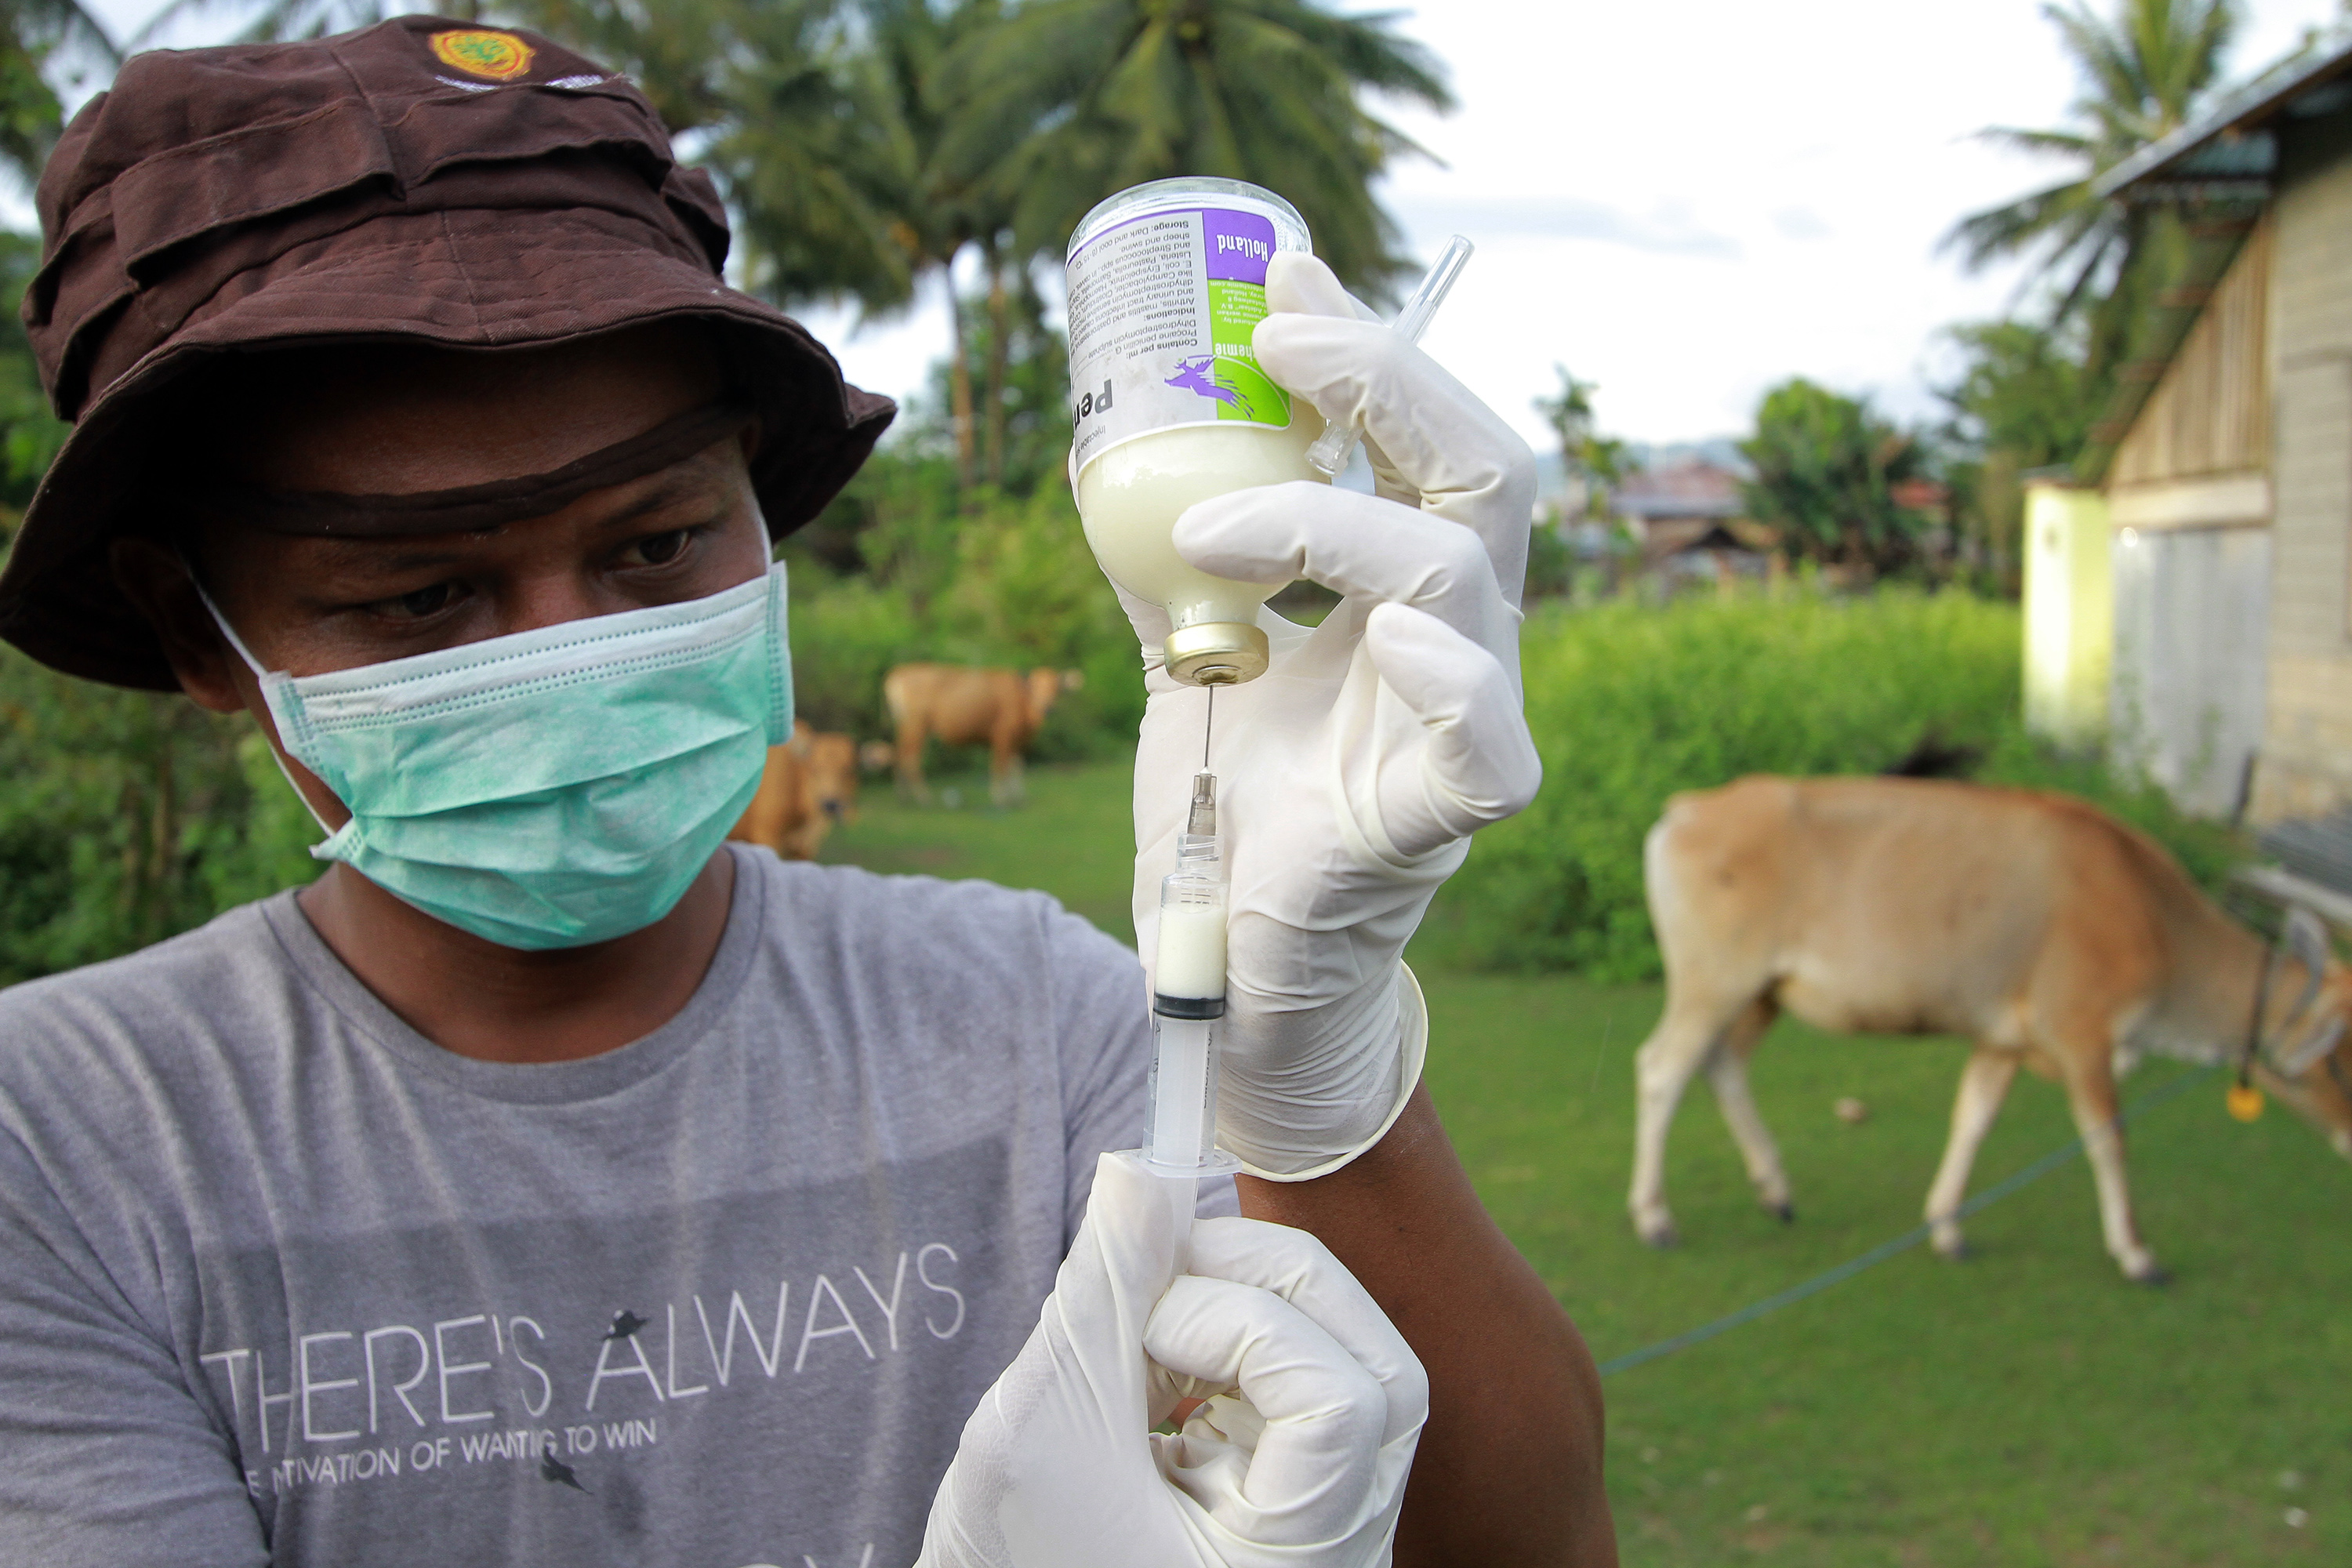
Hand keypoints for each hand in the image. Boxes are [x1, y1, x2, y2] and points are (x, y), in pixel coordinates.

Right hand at [918, 1153, 1425, 1567]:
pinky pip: (1307, 1384)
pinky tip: (1154, 1358)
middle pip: (1378, 1372)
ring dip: (1255, 1306)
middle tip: (1164, 1263)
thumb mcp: (1044, 1423)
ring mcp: (1329, 1528)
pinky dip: (1236, 1342)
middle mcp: (1340, 1551)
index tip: (1145, 1329)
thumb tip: (1143, 1164)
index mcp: (1297, 1563)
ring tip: (1151, 1319)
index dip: (1248, 1326)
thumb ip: (1106, 1291)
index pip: (1344, 1402)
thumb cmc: (1011, 1557)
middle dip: (1274, 1282)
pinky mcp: (1296, 1499)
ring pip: (1352, 1367)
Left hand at [1125, 252, 1540, 1176]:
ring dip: (1331, 525)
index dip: (1366, 344)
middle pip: (1480, 470)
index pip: (1418, 438)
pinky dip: (1451, 679)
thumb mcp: (1191, 651)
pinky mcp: (1448, 816)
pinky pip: (1491, 742)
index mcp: (1401, 589)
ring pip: (1464, 575)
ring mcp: (1463, 723)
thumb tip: (1122, 453)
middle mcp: (1453, 637)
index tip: (1279, 266)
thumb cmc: (1229, 802)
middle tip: (1280, 335)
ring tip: (1209, 530)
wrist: (1226, 955)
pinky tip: (1390, 640)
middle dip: (1388, 380)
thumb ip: (1182, 564)